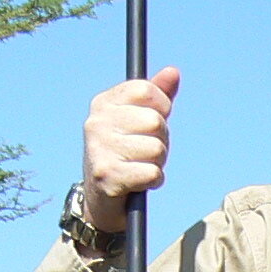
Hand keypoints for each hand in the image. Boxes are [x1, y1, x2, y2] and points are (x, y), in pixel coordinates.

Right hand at [81, 67, 179, 233]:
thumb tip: (173, 72)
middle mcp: (97, 122)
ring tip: (140, 167)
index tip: (152, 123)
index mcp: (103, 103)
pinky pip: (153, 173)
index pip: (147, 90)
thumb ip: (157, 96)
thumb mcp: (138, 120)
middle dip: (161, 140)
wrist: (100, 199)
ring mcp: (100, 149)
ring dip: (157, 163)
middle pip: (155, 121)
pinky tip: (139, 182)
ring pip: (157, 148)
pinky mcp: (107, 176)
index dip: (161, 107)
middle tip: (144, 151)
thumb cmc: (125, 154)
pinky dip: (154, 181)